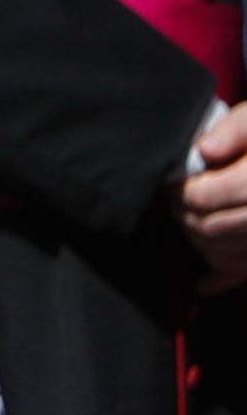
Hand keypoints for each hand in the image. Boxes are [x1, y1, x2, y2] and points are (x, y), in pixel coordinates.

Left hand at [174, 104, 246, 292]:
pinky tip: (200, 283)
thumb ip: (232, 131)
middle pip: (208, 228)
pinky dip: (218, 277)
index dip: (180, 191)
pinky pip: (240, 271)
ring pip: (220, 253)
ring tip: (191, 218)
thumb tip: (204, 150)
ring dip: (198, 239)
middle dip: (184, 215)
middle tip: (176, 200)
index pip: (202, 197)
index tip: (174, 182)